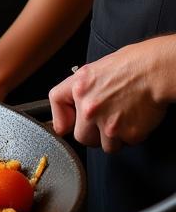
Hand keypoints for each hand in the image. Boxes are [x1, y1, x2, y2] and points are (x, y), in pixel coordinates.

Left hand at [49, 37, 174, 151]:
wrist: (155, 71)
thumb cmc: (130, 66)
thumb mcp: (93, 71)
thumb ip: (77, 90)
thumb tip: (67, 112)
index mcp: (79, 88)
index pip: (56, 102)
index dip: (62, 115)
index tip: (67, 123)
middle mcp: (90, 108)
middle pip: (81, 137)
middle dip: (92, 133)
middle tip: (104, 121)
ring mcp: (109, 124)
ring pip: (105, 145)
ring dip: (113, 137)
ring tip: (122, 118)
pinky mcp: (129, 134)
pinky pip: (126, 143)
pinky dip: (130, 135)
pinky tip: (133, 118)